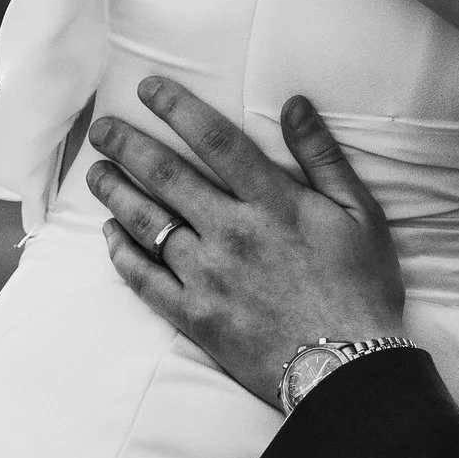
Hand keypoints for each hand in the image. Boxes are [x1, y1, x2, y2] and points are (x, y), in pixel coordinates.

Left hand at [86, 76, 404, 407]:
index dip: (178, 108)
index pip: (216, 141)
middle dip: (129, 146)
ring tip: (97, 172)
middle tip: (102, 129)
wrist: (346, 369)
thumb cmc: (361, 288)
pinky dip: (121, 253)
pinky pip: (143, 278)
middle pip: (166, 177)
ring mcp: (207, 276)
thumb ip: (323, 157)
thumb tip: (295, 103)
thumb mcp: (361, 214)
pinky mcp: (194, 315)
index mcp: (273, 203)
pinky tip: (110, 234)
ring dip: (116, 192)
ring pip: (146, 223)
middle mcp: (232, 233)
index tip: (149, 88)